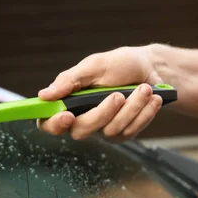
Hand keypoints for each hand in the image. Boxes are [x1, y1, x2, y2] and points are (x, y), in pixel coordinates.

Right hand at [37, 45, 163, 141]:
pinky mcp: (124, 133)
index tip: (67, 115)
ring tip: (144, 89)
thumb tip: (44, 95)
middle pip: (81, 131)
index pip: (49, 122)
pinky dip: (143, 113)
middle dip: (101, 114)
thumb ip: (69, 80)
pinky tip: (153, 99)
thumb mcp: (94, 66)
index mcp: (69, 101)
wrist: (152, 69)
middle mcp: (83, 118)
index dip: (53, 124)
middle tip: (117, 96)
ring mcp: (104, 128)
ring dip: (131, 108)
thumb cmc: (120, 65)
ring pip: (111, 130)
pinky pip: (130, 131)